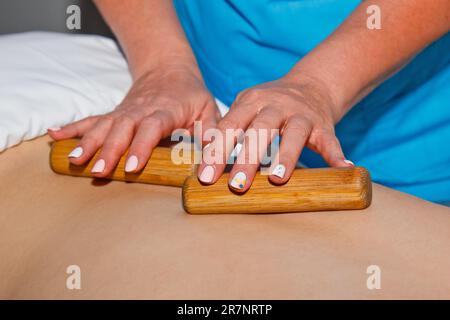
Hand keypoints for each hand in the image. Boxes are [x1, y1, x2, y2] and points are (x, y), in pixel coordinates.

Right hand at [48, 62, 217, 176]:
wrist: (168, 68)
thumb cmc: (190, 94)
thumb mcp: (208, 109)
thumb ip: (210, 131)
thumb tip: (213, 155)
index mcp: (166, 111)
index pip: (152, 128)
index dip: (141, 146)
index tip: (131, 167)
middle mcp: (140, 111)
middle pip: (121, 128)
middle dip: (108, 150)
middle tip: (97, 172)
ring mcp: (124, 112)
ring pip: (103, 125)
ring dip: (87, 142)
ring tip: (73, 161)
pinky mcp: (114, 113)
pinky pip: (92, 120)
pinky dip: (73, 128)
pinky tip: (54, 135)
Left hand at [197, 75, 353, 191]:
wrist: (310, 85)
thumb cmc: (269, 104)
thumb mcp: (246, 106)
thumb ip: (229, 125)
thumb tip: (205, 152)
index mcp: (251, 101)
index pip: (230, 126)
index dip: (217, 151)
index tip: (205, 177)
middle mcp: (276, 106)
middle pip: (260, 130)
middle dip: (247, 159)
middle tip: (236, 185)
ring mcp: (301, 114)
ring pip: (293, 134)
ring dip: (286, 156)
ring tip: (278, 180)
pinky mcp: (322, 124)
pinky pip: (330, 140)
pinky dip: (336, 154)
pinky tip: (342, 168)